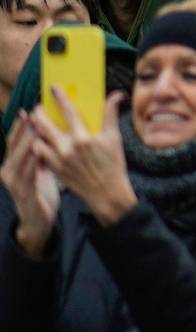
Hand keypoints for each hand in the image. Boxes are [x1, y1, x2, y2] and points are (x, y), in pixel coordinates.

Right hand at [1, 113, 60, 256]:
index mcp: (13, 164)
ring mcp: (14, 182)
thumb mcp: (40, 170)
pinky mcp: (22, 192)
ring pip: (19, 158)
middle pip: (14, 146)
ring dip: (27, 142)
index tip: (27, 110)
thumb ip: (42, 154)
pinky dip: (33, 162)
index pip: (14, 141)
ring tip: (35, 129)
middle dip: (23, 130)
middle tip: (31, 114)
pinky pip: (27, 174)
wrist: (38, 221)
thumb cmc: (41, 192)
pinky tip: (39, 152)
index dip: (19, 126)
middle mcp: (9, 171)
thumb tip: (51, 133)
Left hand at [28, 90, 134, 226]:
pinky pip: (39, 153)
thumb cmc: (113, 165)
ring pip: (37, 139)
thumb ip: (111, 114)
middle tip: (38, 107)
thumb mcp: (114, 138)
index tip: (53, 87)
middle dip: (38, 113)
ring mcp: (58, 159)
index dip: (60, 97)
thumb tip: (116, 95)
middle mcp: (67, 147)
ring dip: (34, 129)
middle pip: (44, 124)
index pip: (68, 111)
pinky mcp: (54, 169)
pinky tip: (38, 141)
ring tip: (35, 123)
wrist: (106, 193)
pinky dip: (37, 145)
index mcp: (83, 137)